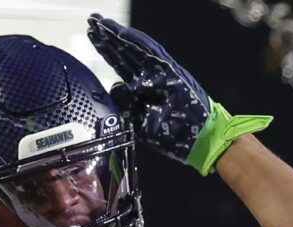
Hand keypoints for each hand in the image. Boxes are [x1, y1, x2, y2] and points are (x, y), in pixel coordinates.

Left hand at [87, 14, 271, 175]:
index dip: (106, 48)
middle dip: (107, 37)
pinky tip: (123, 34)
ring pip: (136, 49)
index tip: (92, 35)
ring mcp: (162, 71)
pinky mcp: (172, 72)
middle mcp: (151, 74)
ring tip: (102, 24)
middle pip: (125, 51)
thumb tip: (115, 88)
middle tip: (92, 21)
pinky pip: (152, 54)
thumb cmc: (173, 134)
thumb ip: (125, 104)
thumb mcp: (139, 122)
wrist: (200, 139)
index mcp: (143, 86)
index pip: (120, 62)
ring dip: (118, 36)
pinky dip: (137, 43)